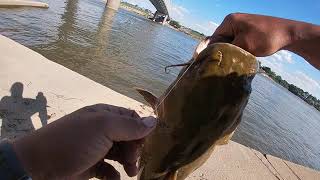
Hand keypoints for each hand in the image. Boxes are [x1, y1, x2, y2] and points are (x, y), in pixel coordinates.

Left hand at [12, 104, 156, 179]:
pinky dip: (115, 174)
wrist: (39, 166)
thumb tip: (154, 121)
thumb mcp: (103, 128)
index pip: (131, 118)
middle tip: (134, 159)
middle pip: (129, 137)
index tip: (147, 143)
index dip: (142, 129)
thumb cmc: (73, 141)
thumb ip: (130, 125)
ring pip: (122, 154)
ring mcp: (97, 148)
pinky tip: (114, 178)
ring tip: (130, 171)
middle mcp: (102, 130)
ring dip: (129, 162)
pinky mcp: (92, 166)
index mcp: (105, 115)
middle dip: (135, 148)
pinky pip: (110, 169)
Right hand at [205, 13, 319, 68]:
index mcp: (229, 21)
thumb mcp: (243, 45)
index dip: (206, 52)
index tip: (200, 63)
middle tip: (210, 68)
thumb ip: (226, 50)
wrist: (289, 34)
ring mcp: (240, 28)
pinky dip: (234, 52)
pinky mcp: (247, 34)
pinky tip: (232, 62)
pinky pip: (235, 44)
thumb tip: (212, 57)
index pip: (212, 38)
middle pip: (218, 41)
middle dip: (216, 53)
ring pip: (227, 44)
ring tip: (221, 67)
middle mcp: (233, 23)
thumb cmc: (266, 37)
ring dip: (226, 54)